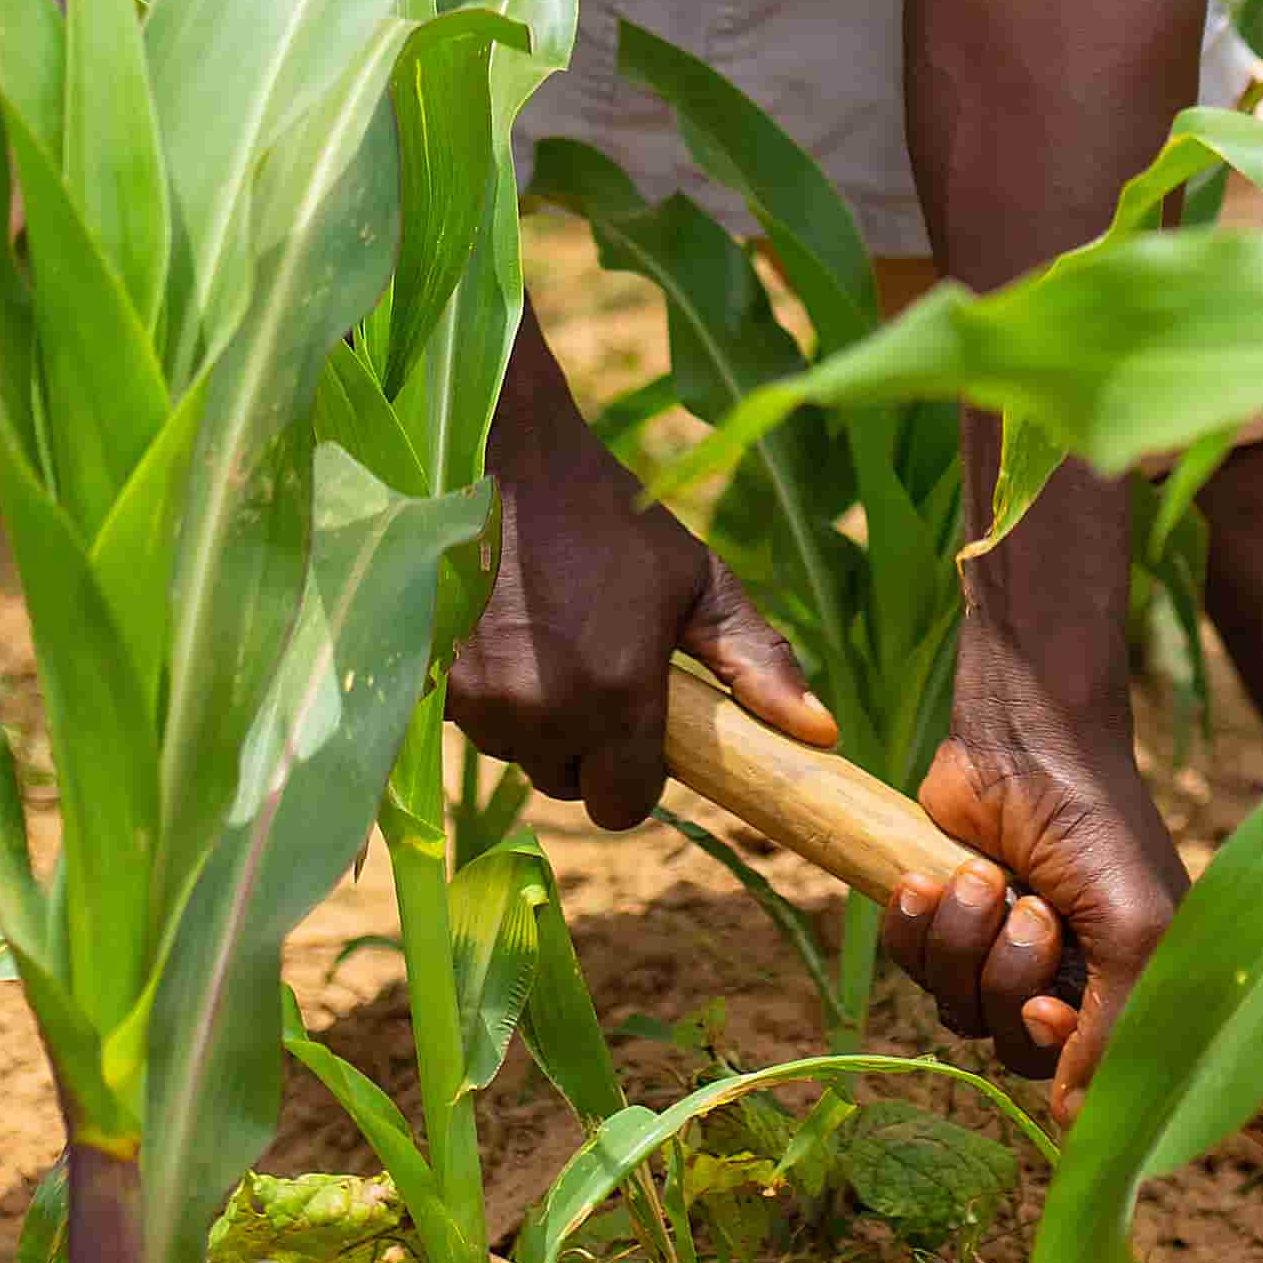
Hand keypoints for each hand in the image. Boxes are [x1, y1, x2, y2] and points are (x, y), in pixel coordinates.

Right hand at [449, 354, 831, 833]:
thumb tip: (823, 735)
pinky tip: (504, 629)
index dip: (635, 773)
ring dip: (536, 719)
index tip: (635, 722)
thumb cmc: (609, 517)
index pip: (626, 806)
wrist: (504, 456)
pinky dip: (492, 695)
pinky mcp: (439, 684)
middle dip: (585, 745)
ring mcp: (485, 703)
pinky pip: (476, 723)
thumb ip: (758, 662)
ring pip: (520, 753)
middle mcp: (549, 713)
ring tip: (546, 635)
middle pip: (570, 783)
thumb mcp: (695, 579)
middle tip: (590, 664)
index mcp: (620, 696)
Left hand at [886, 628, 1188, 1121]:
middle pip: (1014, 1049)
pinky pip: (910, 967)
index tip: (1047, 1008)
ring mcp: (998, 952)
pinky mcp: (944, 919)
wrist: (1022, 735)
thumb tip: (1078, 1124)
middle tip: (1031, 908)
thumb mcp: (1135, 925)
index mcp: (1124, 990)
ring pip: (958, 1010)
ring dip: (963, 940)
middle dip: (1010, 977)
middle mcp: (1064, 981)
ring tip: (984, 875)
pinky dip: (914, 926)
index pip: (1087, 1081)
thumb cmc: (1097, 824)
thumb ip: (1115, 1028)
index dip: (1057, 1058)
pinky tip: (928, 879)